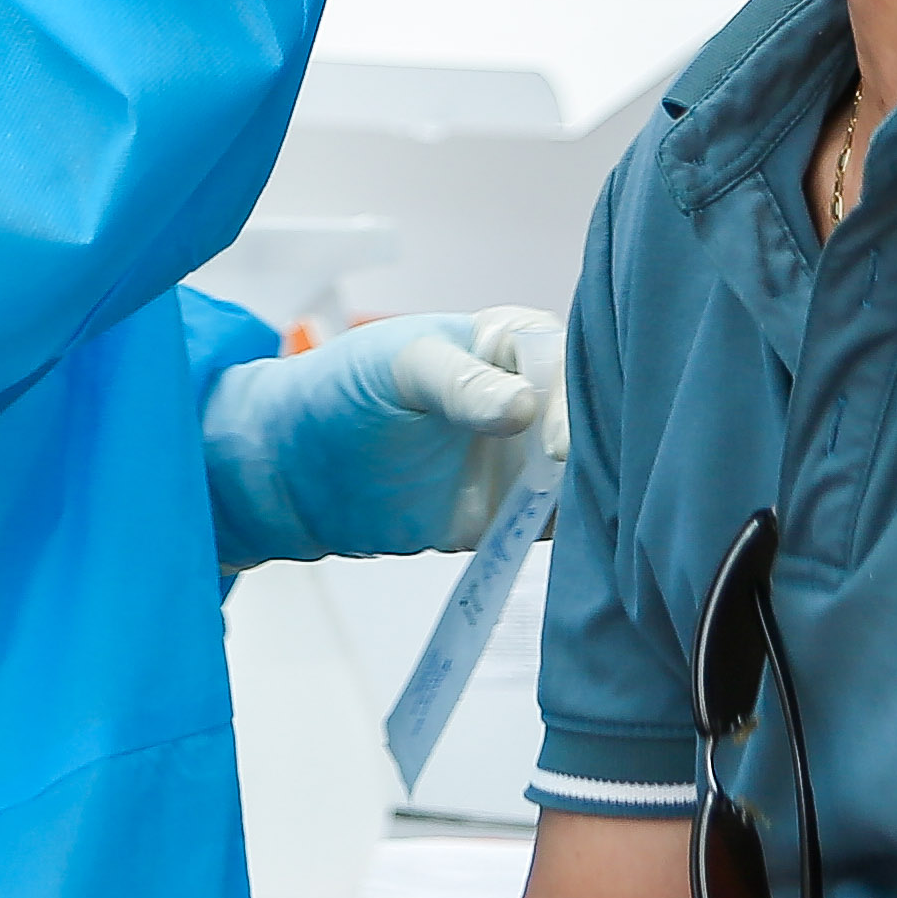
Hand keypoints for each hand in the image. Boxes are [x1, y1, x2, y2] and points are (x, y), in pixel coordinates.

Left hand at [201, 307, 565, 568]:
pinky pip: (563, 526)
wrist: (298, 472)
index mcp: (513, 342)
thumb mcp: (400, 368)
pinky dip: (578, 539)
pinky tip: (584, 555)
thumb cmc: (344, 392)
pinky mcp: (515, 514)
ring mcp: (528, 459)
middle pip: (593, 422)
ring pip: (588, 475)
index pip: (569, 362)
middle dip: (598, 453)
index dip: (572, 401)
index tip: (556, 446)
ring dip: (596, 498)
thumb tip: (524, 407)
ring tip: (597, 528)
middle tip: (576, 491)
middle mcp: (534, 398)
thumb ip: (460, 382)